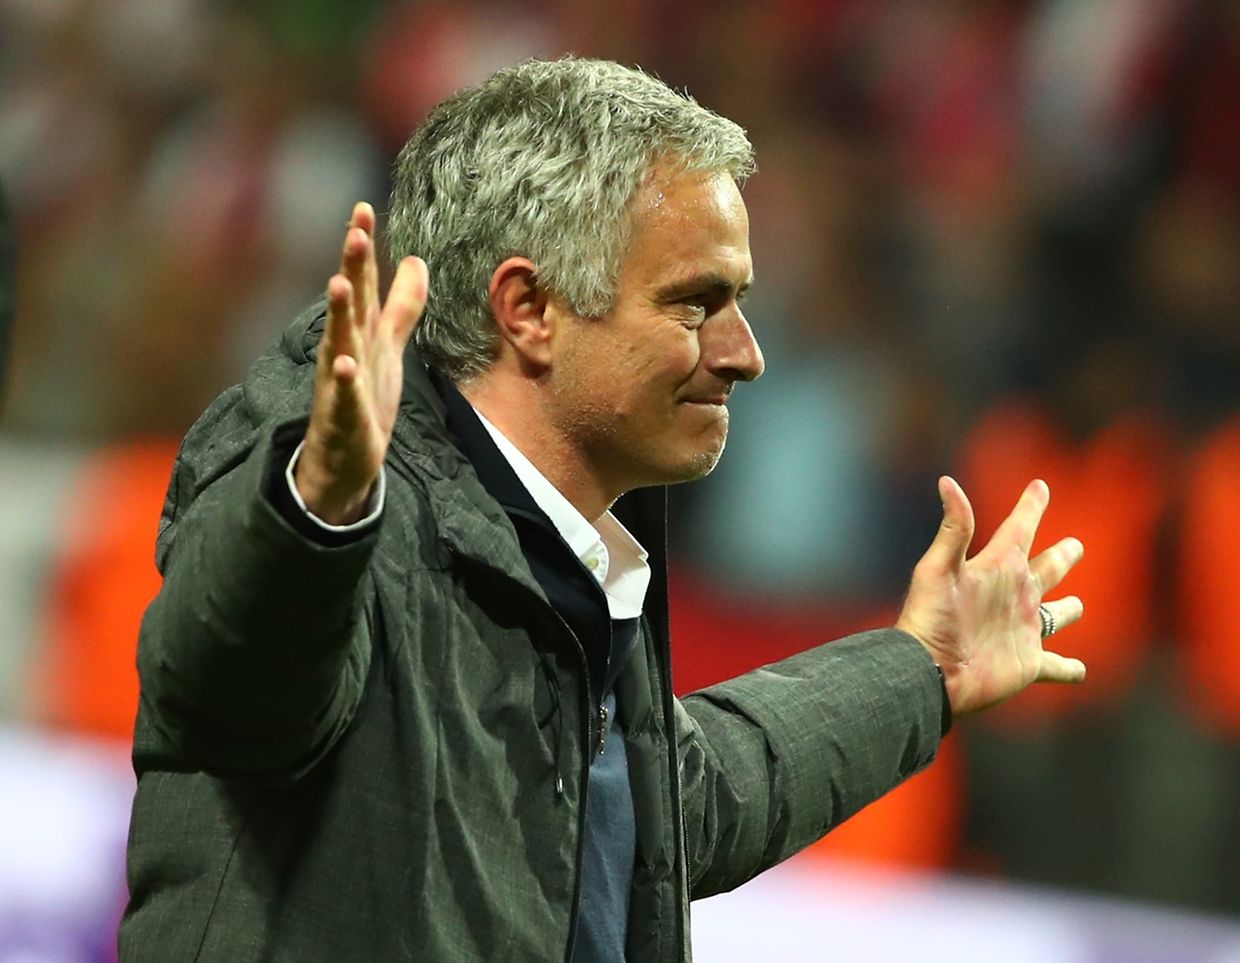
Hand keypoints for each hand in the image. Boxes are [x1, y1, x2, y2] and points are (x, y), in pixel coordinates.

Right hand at [295, 202, 427, 523]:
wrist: (344, 460)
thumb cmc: (364, 397)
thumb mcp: (389, 345)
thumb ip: (403, 305)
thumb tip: (416, 260)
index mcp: (360, 331)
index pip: (362, 282)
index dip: (363, 247)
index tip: (364, 207)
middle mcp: (346, 348)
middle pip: (350, 302)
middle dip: (352, 266)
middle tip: (356, 230)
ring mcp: (341, 382)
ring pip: (339, 341)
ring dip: (339, 313)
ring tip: (339, 283)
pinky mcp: (344, 416)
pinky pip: (343, 396)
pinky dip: (343, 380)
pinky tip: (343, 364)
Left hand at [895, 476, 1085, 715]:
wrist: (927, 672)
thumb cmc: (930, 619)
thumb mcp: (938, 568)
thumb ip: (953, 528)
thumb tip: (946, 481)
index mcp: (995, 568)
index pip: (1019, 529)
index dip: (1030, 507)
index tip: (1039, 486)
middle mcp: (1012, 596)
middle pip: (1045, 570)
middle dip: (1061, 558)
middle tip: (1075, 544)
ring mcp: (1021, 630)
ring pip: (1053, 616)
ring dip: (1067, 611)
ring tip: (1078, 606)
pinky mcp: (1027, 664)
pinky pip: (1056, 666)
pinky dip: (1070, 670)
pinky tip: (1080, 672)